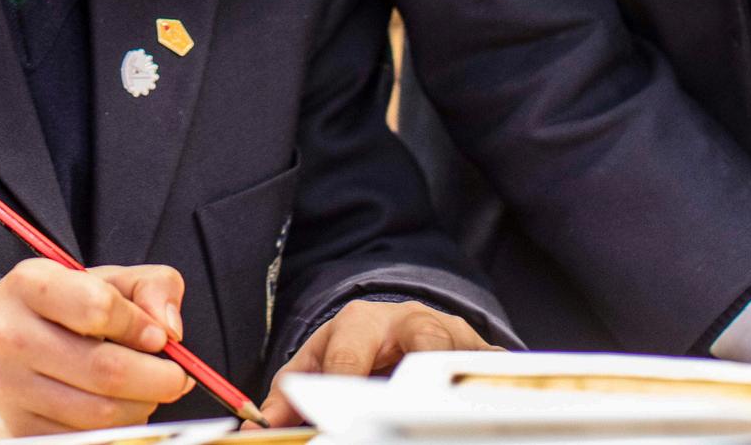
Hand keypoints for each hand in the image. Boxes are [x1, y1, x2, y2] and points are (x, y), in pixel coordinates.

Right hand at [0, 259, 195, 437]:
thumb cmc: (54, 310)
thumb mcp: (98, 279)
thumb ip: (149, 286)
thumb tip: (170, 328)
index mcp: (29, 285)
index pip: (98, 307)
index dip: (142, 326)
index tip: (160, 337)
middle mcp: (9, 335)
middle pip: (106, 371)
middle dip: (157, 379)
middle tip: (174, 377)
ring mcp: (8, 387)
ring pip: (101, 413)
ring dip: (140, 407)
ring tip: (145, 392)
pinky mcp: (15, 429)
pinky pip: (86, 438)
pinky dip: (115, 429)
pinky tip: (116, 409)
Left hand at [258, 299, 493, 424]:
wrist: (397, 326)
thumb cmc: (353, 351)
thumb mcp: (316, 363)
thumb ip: (287, 395)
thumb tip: (256, 428)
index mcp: (360, 323)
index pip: (351, 355)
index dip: (345, 388)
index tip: (337, 420)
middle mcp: (410, 322)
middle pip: (423, 340)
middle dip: (421, 371)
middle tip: (407, 406)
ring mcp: (452, 335)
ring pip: (464, 356)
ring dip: (461, 387)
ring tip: (448, 415)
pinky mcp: (482, 354)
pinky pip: (493, 373)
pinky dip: (491, 395)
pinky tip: (478, 416)